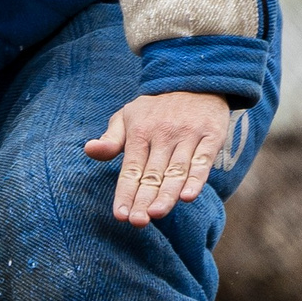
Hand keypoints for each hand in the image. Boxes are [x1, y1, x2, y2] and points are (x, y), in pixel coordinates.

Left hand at [84, 92, 232, 225]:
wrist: (195, 78)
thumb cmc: (156, 108)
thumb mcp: (128, 116)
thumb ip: (111, 139)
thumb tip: (89, 150)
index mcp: (140, 132)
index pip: (131, 169)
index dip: (125, 193)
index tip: (120, 215)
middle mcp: (163, 135)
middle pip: (153, 174)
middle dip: (144, 199)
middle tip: (137, 222)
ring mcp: (188, 135)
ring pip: (176, 171)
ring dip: (167, 194)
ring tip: (156, 213)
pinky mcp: (211, 136)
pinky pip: (203, 161)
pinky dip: (196, 179)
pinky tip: (188, 196)